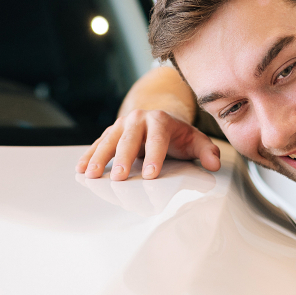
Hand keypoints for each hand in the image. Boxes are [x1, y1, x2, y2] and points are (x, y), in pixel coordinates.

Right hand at [77, 108, 221, 180]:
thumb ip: (206, 151)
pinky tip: (81, 168)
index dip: (154, 157)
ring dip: (99, 158)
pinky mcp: (111, 133)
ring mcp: (122, 125)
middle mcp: (139, 119)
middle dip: (122, 159)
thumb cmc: (177, 135)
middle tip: (118, 177)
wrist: (159, 117)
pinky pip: (98, 144)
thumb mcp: (194, 140)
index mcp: (160, 120)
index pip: (157, 139)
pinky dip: (89, 155)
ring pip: (109, 140)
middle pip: (129, 140)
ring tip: (91, 174)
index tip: (150, 175)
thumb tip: (214, 164)